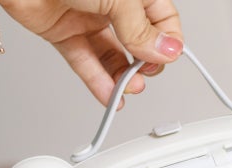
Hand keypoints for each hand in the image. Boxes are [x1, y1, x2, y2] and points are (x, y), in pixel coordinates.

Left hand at [0, 0, 182, 107]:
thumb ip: (141, 29)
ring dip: (122, 76)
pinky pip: (85, 61)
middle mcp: (113, 2)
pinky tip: (109, 94)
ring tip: (128, 89)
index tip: (166, 58)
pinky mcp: (64, 32)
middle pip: (138, 40)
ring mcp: (89, 18)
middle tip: (145, 73)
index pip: (163, 18)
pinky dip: (97, 81)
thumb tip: (167, 51)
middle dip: (144, 61)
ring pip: (112, 54)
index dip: (167, 41)